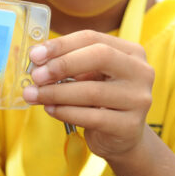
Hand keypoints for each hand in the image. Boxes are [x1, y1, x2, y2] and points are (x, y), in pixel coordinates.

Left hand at [24, 30, 153, 158]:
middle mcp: (141, 72)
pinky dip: (65, 112)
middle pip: (100, 56)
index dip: (61, 44)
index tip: (34, 55)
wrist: (120, 137)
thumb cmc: (98, 100)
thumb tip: (35, 58)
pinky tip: (49, 109)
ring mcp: (139, 99)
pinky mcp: (130, 125)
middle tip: (36, 76)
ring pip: (92, 91)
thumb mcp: (86, 76)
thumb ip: (65, 64)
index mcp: (130, 52)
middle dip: (62, 64)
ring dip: (56, 93)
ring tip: (33, 95)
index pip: (92, 38)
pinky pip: (92, 117)